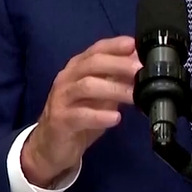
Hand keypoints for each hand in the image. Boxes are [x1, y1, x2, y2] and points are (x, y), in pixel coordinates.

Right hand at [20, 36, 140, 187]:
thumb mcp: (101, 95)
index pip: (96, 50)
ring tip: (134, 96)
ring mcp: (62, 98)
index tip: (134, 45)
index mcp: (78, 68)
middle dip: (118, 64)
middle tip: (140, 71)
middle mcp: (68, 78)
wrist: (51, 146)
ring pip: (87, 86)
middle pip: (92, 63)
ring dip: (114, 89)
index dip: (115, 46)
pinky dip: (99, 116)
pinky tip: (115, 118)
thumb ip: (117, 79)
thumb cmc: (80, 116)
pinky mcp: (60, 120)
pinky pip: (80, 115)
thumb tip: (140, 63)